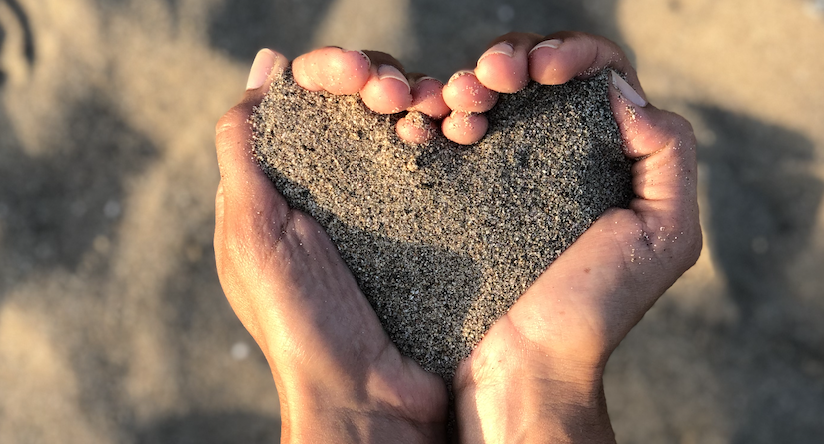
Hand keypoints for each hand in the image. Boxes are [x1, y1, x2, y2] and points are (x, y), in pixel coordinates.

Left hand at [214, 49, 448, 442]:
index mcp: (289, 181)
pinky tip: (463, 132)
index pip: (310, 97)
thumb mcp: (251, 231)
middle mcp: (339, 185)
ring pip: (410, 125)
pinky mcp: (431, 225)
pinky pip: (445, 165)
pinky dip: (454, 138)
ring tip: (440, 110)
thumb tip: (264, 67)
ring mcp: (389, 205)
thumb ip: (244, 150)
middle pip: (365, 104)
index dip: (332, 71)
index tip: (357, 74)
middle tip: (401, 96)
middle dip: (384, 82)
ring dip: (425, 103)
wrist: (366, 395)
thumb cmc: (296, 319)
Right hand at [448, 32, 701, 442]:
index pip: (596, 73)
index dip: (572, 53)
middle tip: (492, 75)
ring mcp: (500, 169)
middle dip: (512, 58)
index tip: (545, 68)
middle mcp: (554, 154)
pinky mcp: (456, 189)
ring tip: (458, 99)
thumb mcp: (663, 235)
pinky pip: (443, 131)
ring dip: (470, 80)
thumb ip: (668, 154)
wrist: (522, 363)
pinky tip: (433, 123)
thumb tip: (620, 91)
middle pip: (533, 70)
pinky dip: (434, 112)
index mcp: (607, 155)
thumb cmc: (595, 308)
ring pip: (485, 93)